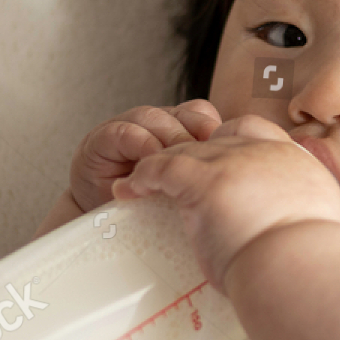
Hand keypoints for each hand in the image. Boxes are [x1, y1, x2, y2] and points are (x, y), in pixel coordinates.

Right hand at [69, 100, 222, 213]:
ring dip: (169, 139)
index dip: (214, 129)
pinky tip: (152, 164)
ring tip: (180, 164)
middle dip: (196, 133)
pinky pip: (125, 132)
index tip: (227, 149)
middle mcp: (154, 125)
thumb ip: (204, 179)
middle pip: (182, 113)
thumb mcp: (184, 194)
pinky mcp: (101, 139)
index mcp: (178, 132)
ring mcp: (127, 127)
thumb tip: (239, 182)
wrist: (100, 226)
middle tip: (207, 156)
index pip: (202, 116)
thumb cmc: (146, 212)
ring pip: (155, 118)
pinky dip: (141, 145)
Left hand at [110, 114, 339, 290]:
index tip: (221, 160)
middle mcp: (266, 152)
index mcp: (295, 163)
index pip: (257, 133)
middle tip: (175, 178)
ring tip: (140, 183)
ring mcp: (235, 161)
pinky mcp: (206, 178)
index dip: (233, 142)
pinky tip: (128, 189)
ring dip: (162, 165)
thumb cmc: (311, 268)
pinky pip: (163, 168)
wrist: (304, 270)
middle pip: (219, 139)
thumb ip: (298, 219)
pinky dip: (143, 177)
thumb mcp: (317, 230)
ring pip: (188, 150)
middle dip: (195, 156)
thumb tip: (287, 237)